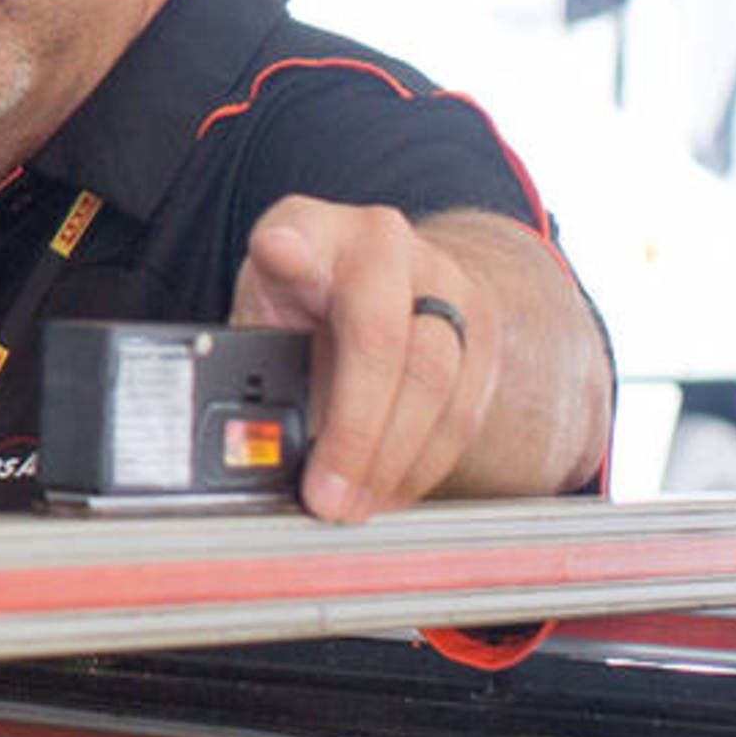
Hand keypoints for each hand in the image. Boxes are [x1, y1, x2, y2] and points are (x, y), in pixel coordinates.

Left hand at [229, 197, 498, 522]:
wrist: (385, 277)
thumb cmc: (305, 302)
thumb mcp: (262, 314)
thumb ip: (251, 364)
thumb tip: (252, 448)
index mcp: (311, 229)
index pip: (298, 233)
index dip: (289, 247)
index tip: (278, 252)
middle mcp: (382, 241)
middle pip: (381, 337)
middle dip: (355, 434)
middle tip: (327, 498)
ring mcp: (443, 278)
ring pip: (436, 381)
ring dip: (393, 462)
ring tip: (356, 507)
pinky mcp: (484, 325)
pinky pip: (464, 408)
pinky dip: (425, 463)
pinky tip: (391, 490)